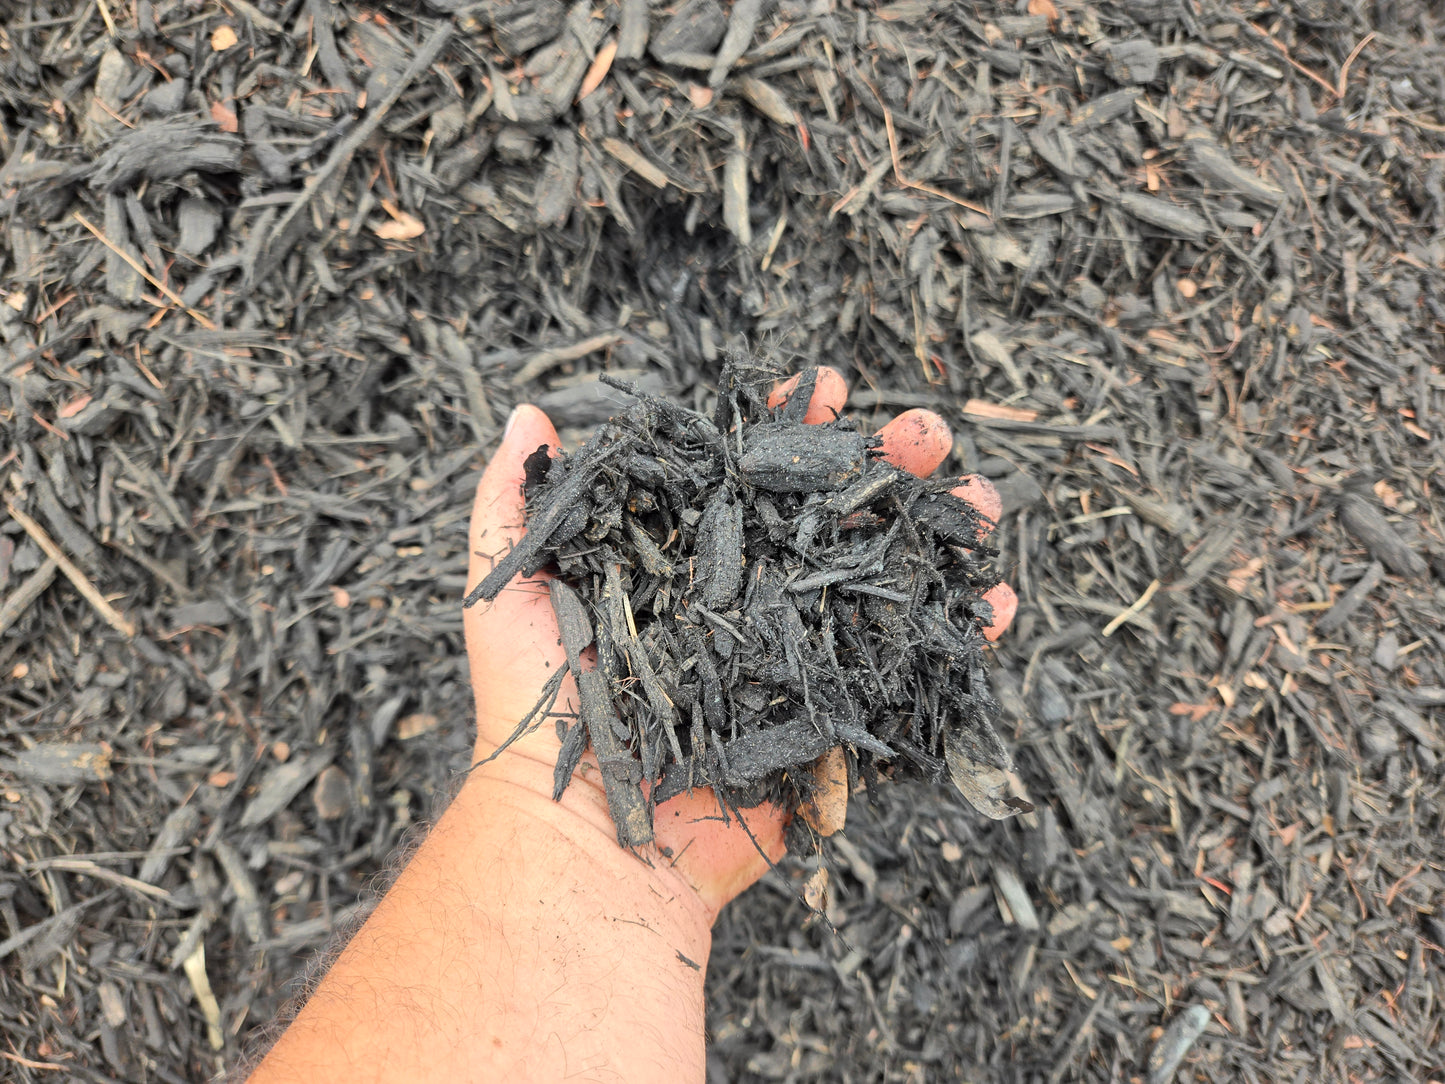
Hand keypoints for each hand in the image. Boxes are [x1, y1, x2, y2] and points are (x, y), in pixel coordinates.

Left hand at [464, 368, 1016, 919]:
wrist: (587, 840)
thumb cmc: (539, 715)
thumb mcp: (509, 599)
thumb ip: (511, 506)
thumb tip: (527, 417)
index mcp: (686, 562)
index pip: (746, 476)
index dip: (788, 428)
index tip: (825, 388)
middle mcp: (748, 602)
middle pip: (829, 517)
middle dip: (884, 466)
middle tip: (928, 433)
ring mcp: (794, 660)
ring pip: (878, 583)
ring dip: (937, 533)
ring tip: (982, 498)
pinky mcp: (827, 722)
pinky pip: (904, 675)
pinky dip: (959, 640)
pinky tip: (997, 602)